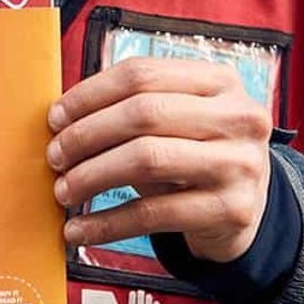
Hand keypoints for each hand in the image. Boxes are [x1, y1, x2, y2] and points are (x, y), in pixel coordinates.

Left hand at [46, 58, 271, 262]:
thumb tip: (60, 119)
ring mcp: (240, 164)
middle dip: (86, 135)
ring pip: (146, 160)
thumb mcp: (177, 122)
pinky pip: (152, 215)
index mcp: (221, 80)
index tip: (55, 118)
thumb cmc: (194, 156)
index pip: (141, 74)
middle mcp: (239, 117)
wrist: (248, 211)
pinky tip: (78, 230)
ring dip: (91, 176)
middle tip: (55, 157)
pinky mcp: (232, 210)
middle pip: (143, 114)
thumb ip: (132, 109)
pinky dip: (105, 224)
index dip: (89, 95)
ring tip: (64, 190)